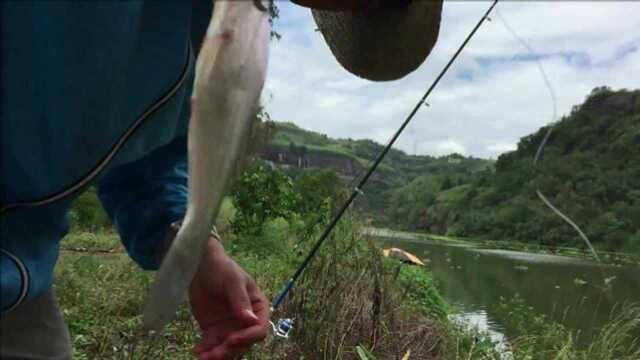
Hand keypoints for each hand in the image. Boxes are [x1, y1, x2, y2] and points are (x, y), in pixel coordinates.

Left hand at [189, 237, 268, 359]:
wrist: (200, 266)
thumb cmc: (222, 268)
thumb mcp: (233, 281)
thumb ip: (241, 300)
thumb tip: (250, 320)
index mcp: (257, 308)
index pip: (259, 329)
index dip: (248, 338)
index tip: (232, 339)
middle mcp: (245, 321)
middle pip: (243, 343)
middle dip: (230, 350)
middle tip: (214, 354)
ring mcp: (229, 327)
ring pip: (228, 348)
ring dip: (217, 355)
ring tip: (203, 357)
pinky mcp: (213, 330)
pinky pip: (211, 345)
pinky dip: (205, 351)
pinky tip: (197, 350)